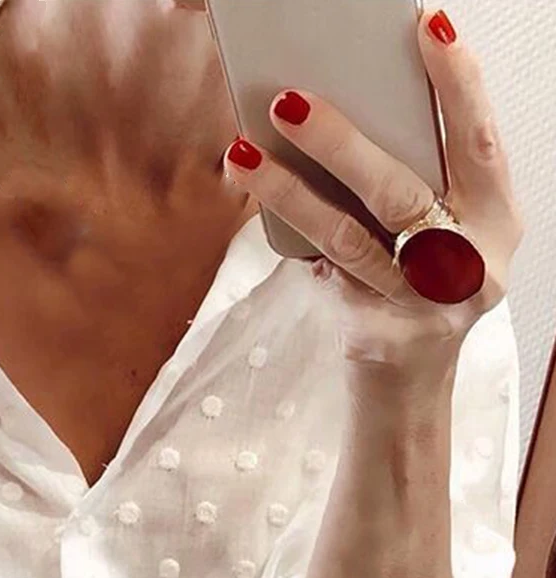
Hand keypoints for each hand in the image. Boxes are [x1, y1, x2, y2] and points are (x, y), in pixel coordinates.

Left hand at [222, 8, 523, 373]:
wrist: (408, 381)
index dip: (458, 84)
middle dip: (342, 141)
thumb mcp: (434, 232)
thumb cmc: (417, 289)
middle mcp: (471, 263)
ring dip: (289, 191)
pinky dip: (290, 236)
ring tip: (242, 154)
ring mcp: (425, 305)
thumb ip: (411, 182)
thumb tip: (330, 118)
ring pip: (348, 237)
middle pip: (402, 192)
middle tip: (288, 99)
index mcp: (495, 221)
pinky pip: (324, 274)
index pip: (480, 142)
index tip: (426, 26)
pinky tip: (257, 200)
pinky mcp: (380, 332)